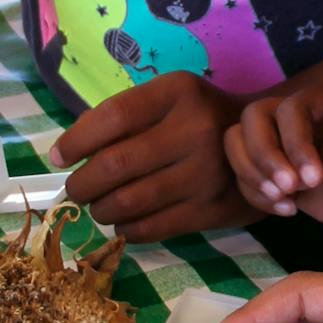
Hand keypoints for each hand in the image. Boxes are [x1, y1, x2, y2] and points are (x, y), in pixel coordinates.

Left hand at [52, 73, 244, 239]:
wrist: (263, 144)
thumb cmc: (199, 118)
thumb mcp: (169, 98)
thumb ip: (124, 117)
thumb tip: (67, 153)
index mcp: (178, 93)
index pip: (113, 117)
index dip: (76, 141)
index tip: (59, 157)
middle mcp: (194, 130)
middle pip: (115, 164)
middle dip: (82, 183)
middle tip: (76, 189)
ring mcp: (206, 173)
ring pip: (130, 201)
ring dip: (101, 209)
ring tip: (98, 206)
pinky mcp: (212, 210)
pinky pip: (153, 227)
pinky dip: (127, 228)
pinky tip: (123, 221)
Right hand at [225, 78, 322, 236]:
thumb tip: (307, 170)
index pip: (290, 109)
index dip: (294, 143)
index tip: (314, 179)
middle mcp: (297, 116)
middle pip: (252, 119)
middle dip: (263, 156)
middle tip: (290, 190)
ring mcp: (282, 144)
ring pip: (237, 143)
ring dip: (252, 174)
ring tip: (285, 201)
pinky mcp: (274, 173)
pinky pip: (245, 175)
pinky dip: (255, 194)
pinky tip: (287, 210)